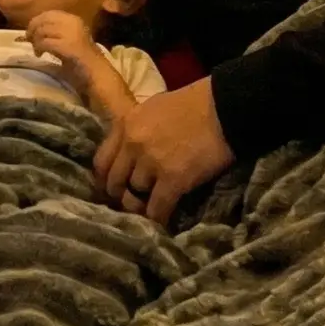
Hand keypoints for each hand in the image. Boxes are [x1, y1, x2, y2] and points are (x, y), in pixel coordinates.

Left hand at [25, 9, 97, 76]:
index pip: (49, 13)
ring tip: (36, 50)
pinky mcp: (66, 46)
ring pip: (42, 30)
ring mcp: (70, 34)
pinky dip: (39, 48)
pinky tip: (40, 55)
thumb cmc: (82, 58)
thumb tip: (34, 28)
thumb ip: (55, 31)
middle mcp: (72, 22)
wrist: (96, 72)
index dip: (37, 20)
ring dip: (35, 41)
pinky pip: (45, 42)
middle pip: (44, 19)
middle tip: (29, 39)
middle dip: (33, 29)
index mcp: (74, 19)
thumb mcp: (68, 39)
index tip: (31, 31)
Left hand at [94, 76, 234, 226]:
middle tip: (132, 204)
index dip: (106, 179)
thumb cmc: (193, 104)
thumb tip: (132, 153)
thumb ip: (137, 130)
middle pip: (114, 182)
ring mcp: (150, 162)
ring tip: (149, 212)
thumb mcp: (153, 109)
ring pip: (133, 197)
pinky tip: (163, 221)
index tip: (113, 188)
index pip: (101, 160)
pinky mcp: (172, 180)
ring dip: (140, 207)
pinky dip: (159, 218)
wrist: (224, 108)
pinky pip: (156, 209)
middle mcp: (132, 143)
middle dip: (121, 196)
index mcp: (126, 123)